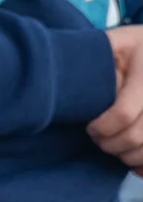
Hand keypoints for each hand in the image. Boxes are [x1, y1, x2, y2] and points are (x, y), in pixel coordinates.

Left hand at [90, 25, 142, 166]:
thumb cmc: (138, 48)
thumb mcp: (120, 41)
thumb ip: (101, 52)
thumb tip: (67, 69)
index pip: (124, 113)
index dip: (102, 127)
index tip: (90, 128)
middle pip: (136, 136)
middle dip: (111, 144)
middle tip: (99, 139)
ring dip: (127, 156)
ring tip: (114, 145)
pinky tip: (133, 160)